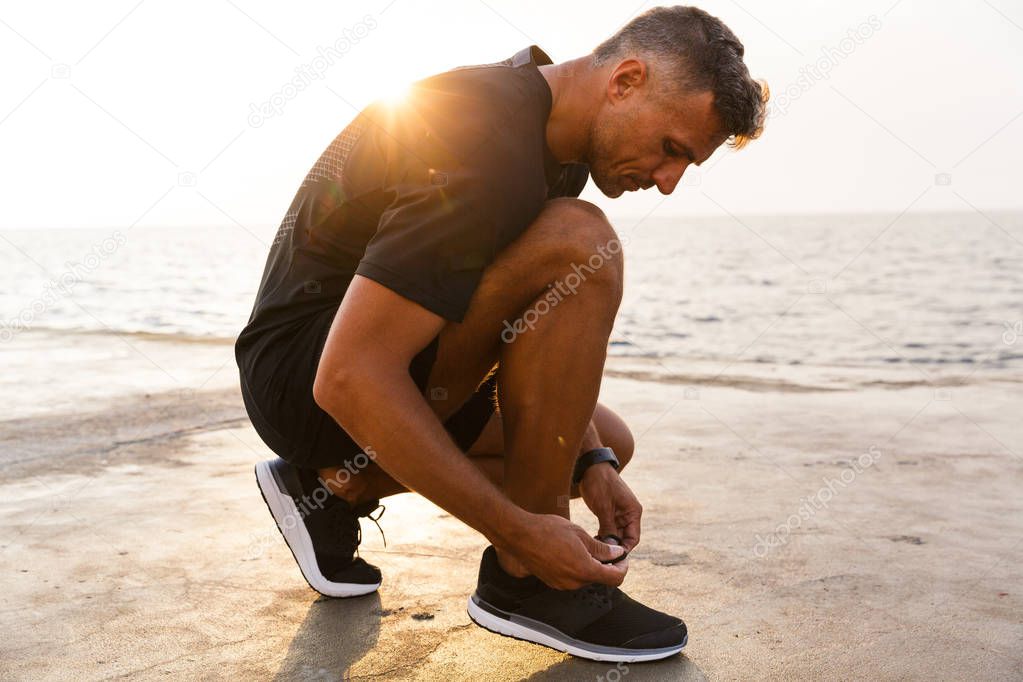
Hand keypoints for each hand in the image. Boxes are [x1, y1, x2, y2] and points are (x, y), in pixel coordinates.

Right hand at [496, 513, 627, 589]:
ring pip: (585, 578)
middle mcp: (574, 582)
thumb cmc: (548, 530)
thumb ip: (601, 548)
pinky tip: (572, 552)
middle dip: (606, 565)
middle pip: (600, 579)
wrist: (519, 535)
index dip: (623, 568)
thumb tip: (617, 553)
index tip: (623, 558)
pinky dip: (577, 568)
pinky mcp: (552, 582)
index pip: (615, 578)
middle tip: (607, 548)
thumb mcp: (580, 534)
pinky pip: (571, 578)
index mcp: (584, 570)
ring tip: (587, 547)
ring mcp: (561, 584)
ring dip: (591, 566)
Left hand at [578, 463, 642, 551]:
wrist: (590, 465)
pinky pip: (608, 529)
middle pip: (624, 538)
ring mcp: (619, 513)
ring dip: (607, 543)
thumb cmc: (599, 483)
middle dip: (614, 548)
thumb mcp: (603, 507)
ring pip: (616, 535)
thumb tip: (611, 548)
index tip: (612, 558)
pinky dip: (603, 536)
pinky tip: (593, 541)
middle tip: (600, 557)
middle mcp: (629, 514)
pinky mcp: (609, 512)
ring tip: (595, 550)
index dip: (624, 550)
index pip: (633, 538)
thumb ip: (608, 528)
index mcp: (633, 512)